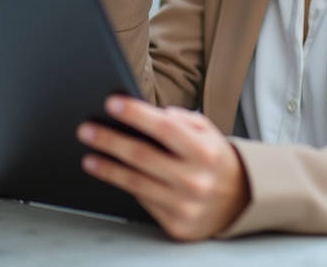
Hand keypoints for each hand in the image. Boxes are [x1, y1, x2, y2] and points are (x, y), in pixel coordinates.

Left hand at [77, 96, 249, 240]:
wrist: (239, 201)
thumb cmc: (215, 160)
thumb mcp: (208, 133)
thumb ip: (182, 119)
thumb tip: (152, 114)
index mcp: (205, 152)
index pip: (165, 128)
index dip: (136, 114)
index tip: (111, 103)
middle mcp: (195, 180)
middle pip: (142, 156)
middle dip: (110, 140)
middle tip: (87, 130)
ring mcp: (185, 205)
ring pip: (135, 183)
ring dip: (107, 168)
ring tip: (90, 156)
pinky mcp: (176, 224)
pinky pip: (143, 202)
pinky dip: (125, 186)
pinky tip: (111, 174)